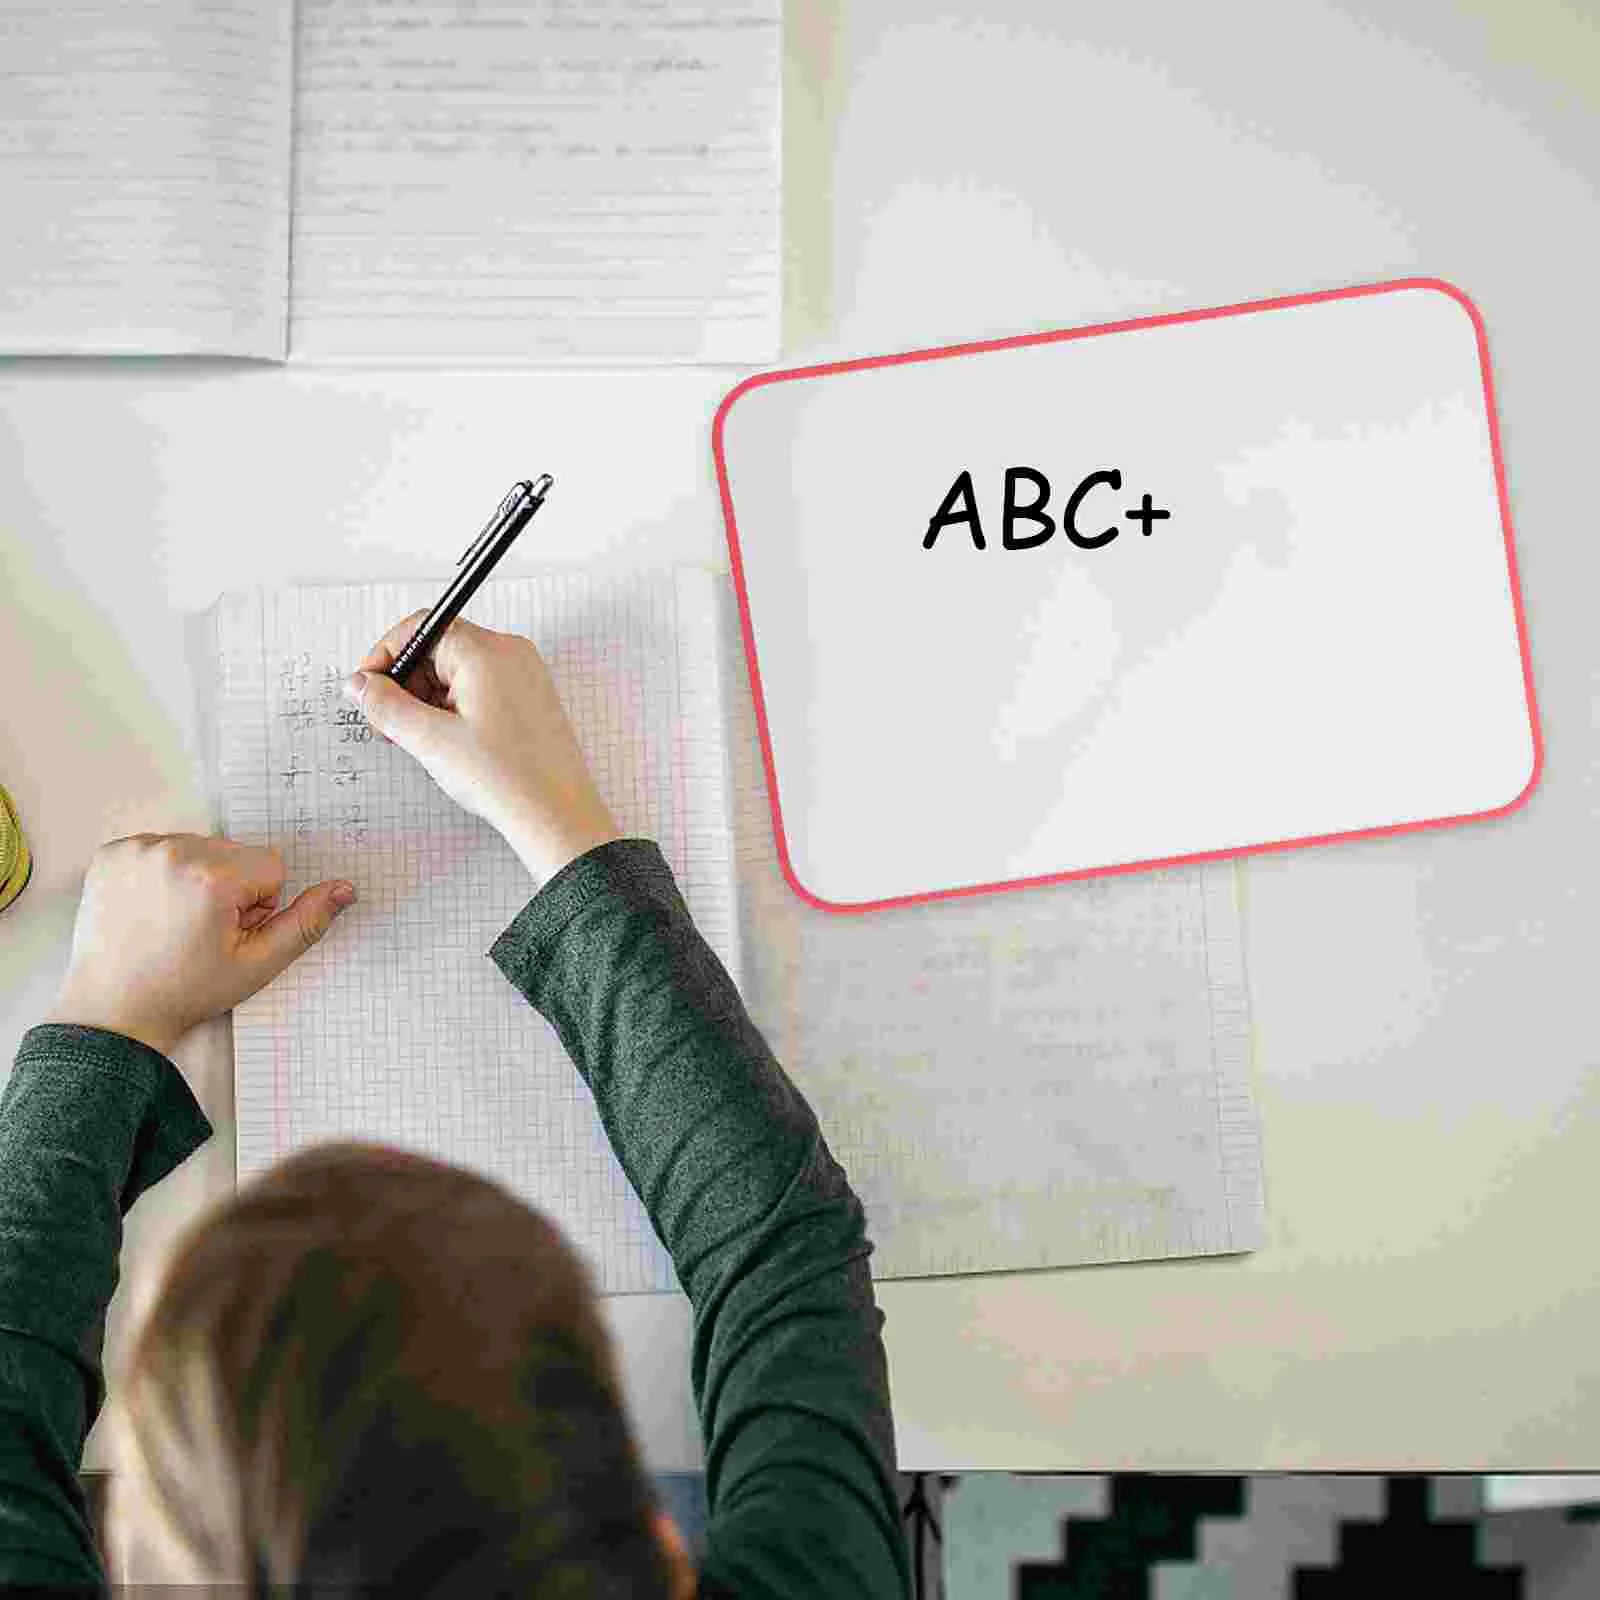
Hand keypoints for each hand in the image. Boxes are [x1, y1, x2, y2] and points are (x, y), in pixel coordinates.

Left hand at [47, 834, 354, 1058]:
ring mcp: (137, 851)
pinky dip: (163, 873)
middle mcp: (173, 852)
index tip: (228, 932)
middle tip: (200, 930)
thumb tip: (344, 889)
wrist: (114, 1010)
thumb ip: (305, 922)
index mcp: (212, 877)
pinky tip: (152, 907)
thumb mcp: (257, 964)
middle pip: (235, 853)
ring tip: (174, 920)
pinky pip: (162, 847)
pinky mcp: (113, 853)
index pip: (270, 867)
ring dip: (197, 877)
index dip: (259, 905)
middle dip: (230, 887)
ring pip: (200, 848)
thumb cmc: (185, 991)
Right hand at [347, 613, 620, 887]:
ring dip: (429, 701)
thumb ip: (385, 705)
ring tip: (423, 742)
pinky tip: (449, 743)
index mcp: (488, 652)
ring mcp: (524, 677)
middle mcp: (510, 655)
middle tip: (391, 725)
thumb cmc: (509, 779)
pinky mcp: (529, 700)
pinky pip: (480, 689)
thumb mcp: (430, 739)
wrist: (557, 816)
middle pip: (439, 649)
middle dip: (407, 684)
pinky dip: (455, 710)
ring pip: (458, 673)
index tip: (369, 687)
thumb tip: (360, 684)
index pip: (422, 627)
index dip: (387, 655)